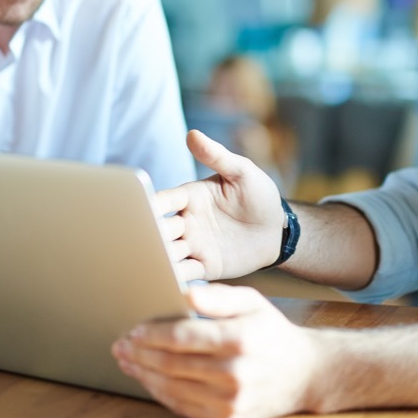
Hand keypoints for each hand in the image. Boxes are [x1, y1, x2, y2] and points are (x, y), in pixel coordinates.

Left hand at [113, 283, 320, 417]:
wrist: (304, 375)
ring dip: (144, 374)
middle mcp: (235, 373)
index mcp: (240, 338)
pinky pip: (183, 407)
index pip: (182, 336)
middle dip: (139, 354)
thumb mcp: (252, 302)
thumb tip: (185, 291)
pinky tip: (149, 380)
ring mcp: (231, 401)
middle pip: (171, 364)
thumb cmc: (271, 333)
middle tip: (121, 345)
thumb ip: (218, 296)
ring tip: (128, 362)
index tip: (133, 329)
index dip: (152, 334)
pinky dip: (161, 393)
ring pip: (172, 388)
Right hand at [156, 130, 285, 281]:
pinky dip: (175, 278)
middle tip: (141, 243)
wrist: (277, 230)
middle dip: (150, 236)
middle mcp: (186, 222)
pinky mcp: (205, 266)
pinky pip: (185, 273)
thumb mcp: (242, 171)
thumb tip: (193, 133)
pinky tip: (167, 283)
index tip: (140, 211)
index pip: (164, 200)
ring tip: (150, 267)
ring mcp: (194, 245)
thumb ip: (217, 156)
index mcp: (190, 197)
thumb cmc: (259, 196)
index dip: (151, 205)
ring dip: (159, 259)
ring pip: (168, 253)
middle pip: (160, 230)